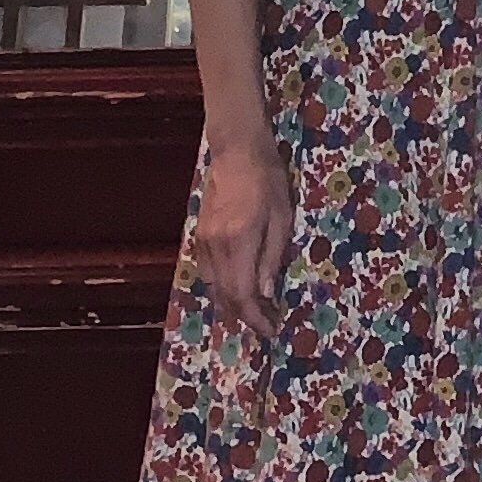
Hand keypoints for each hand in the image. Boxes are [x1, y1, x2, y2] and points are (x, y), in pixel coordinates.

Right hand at [192, 117, 292, 341]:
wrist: (236, 151)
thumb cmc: (268, 180)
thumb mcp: (282, 217)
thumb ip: (272, 257)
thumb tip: (267, 294)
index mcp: (240, 241)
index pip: (242, 293)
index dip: (255, 317)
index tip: (271, 330)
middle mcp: (215, 247)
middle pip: (225, 296)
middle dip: (245, 316)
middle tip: (267, 325)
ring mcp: (202, 242)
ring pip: (212, 287)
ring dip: (232, 305)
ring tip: (254, 313)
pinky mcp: (198, 236)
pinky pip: (206, 274)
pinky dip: (221, 288)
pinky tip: (235, 291)